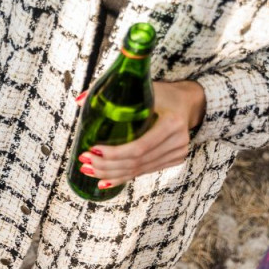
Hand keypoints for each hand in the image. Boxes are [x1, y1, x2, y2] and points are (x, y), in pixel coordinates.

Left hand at [76, 80, 206, 190]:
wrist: (188, 102)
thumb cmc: (162, 93)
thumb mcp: (143, 88)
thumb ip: (112, 94)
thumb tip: (80, 101)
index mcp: (171, 123)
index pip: (139, 147)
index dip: (114, 154)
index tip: (92, 151)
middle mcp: (177, 141)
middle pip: (136, 162)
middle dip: (106, 165)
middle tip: (84, 163)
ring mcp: (177, 153)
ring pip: (138, 170)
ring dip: (110, 174)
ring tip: (88, 171)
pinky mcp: (173, 160)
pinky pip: (144, 172)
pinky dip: (122, 177)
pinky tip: (104, 181)